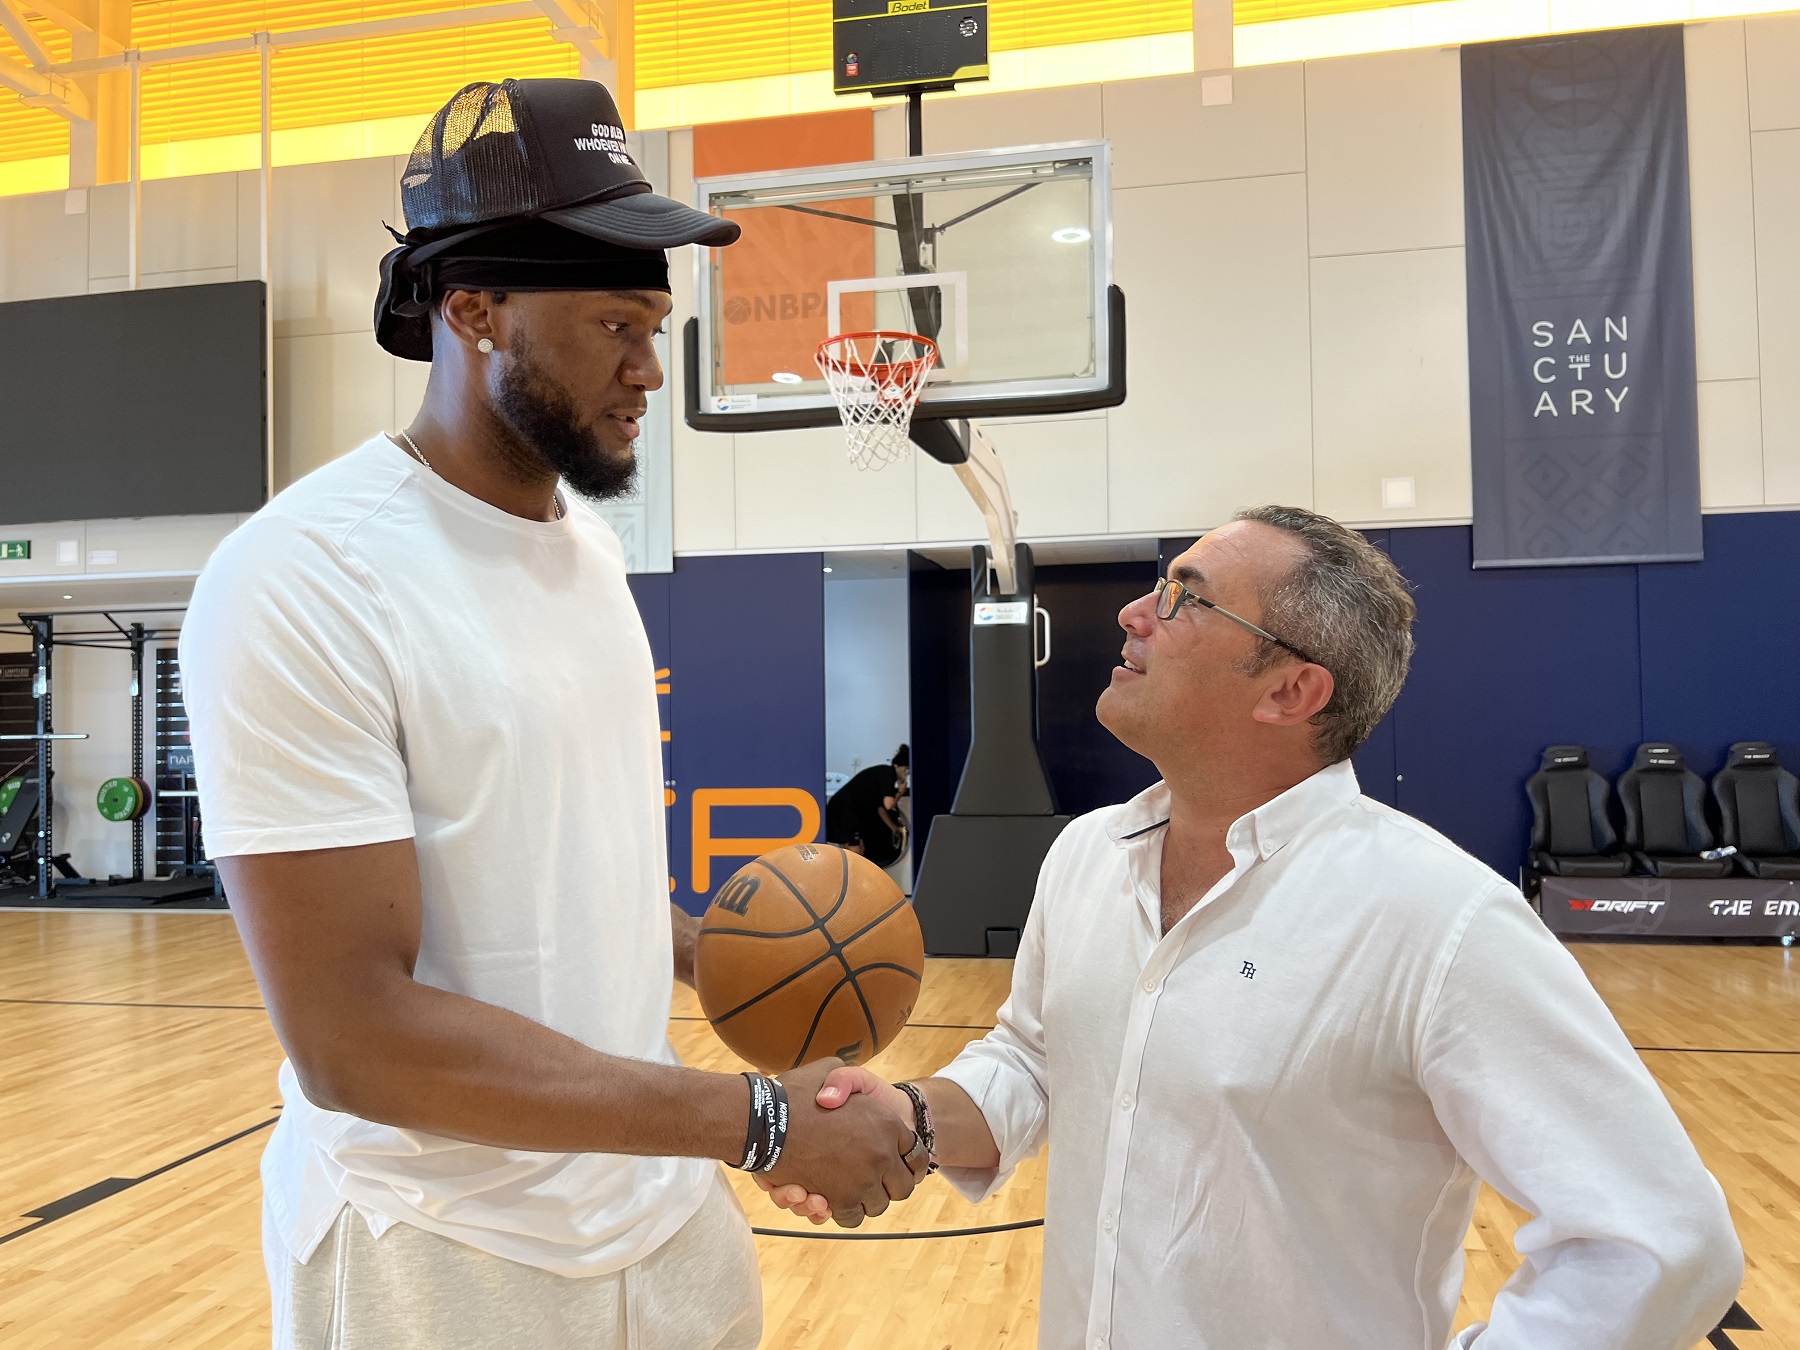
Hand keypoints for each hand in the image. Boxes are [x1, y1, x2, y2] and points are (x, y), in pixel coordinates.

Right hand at [759, 1059, 924, 1227]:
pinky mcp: (840, 1200)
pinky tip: (824, 1198)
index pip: (918, 1156)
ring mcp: (863, 1178)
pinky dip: (841, 1212)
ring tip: (842, 1186)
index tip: (895, 1165)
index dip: (908, 1163)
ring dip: (863, 1200)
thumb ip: (850, 1083)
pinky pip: (852, 1217)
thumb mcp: (831, 1070)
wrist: (764, 1116)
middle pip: (903, 1187)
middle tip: (871, 1179)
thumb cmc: (796, 1092)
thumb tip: (852, 1103)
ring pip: (878, 1205)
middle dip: (889, 1187)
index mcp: (888, 1123)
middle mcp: (882, 1153)